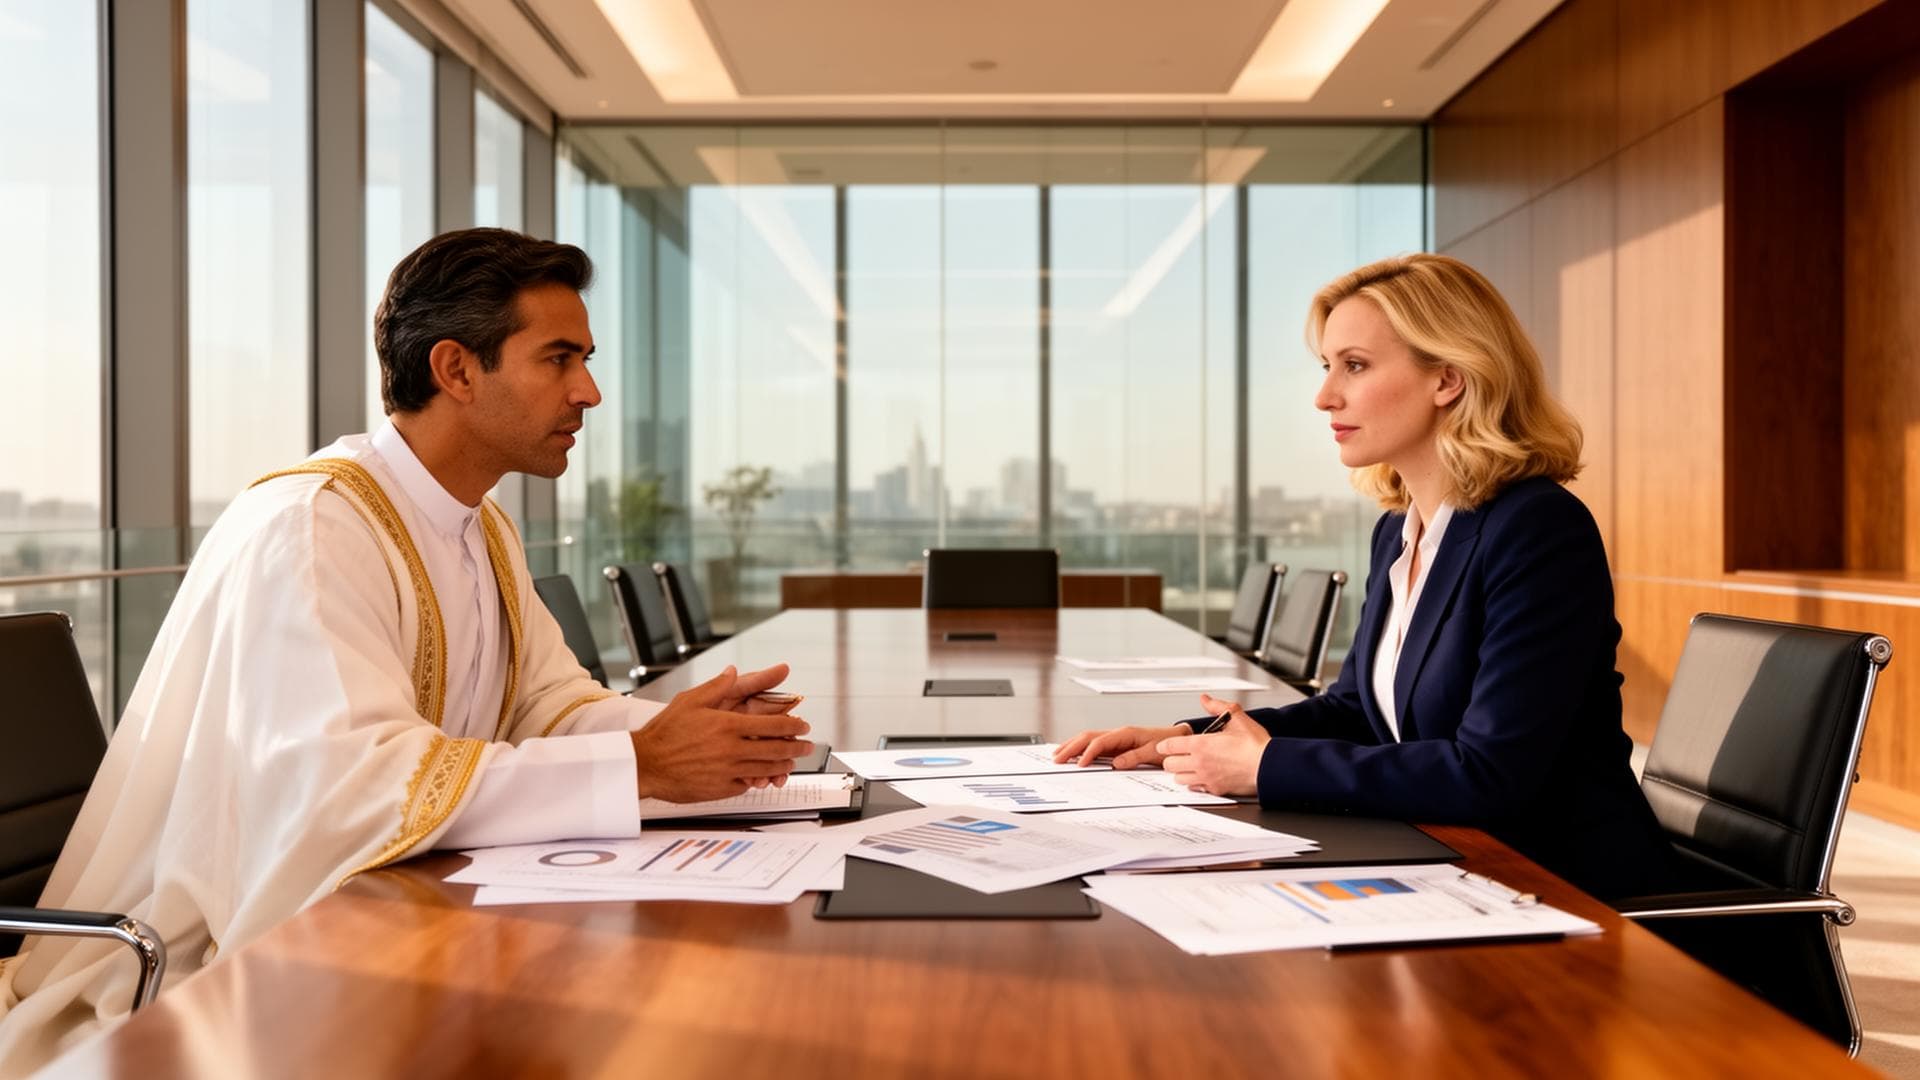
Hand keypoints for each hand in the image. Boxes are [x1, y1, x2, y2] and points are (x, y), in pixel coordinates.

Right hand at [630, 666, 813, 801]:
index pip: (773, 725)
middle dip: (797, 747)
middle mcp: (732, 749)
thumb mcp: (690, 701)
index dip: (793, 726)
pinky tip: (763, 776)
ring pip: (766, 769)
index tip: (802, 725)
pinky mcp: (721, 789)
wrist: (646, 764)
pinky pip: (748, 785)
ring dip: (783, 765)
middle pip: (776, 749)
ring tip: (791, 762)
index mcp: (728, 725)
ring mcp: (728, 772)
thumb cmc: (664, 733)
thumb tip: (733, 672)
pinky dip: (759, 780)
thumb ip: (717, 687)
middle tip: (807, 746)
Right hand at [1052, 724, 1190, 769]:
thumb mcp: (1152, 752)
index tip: (1079, 764)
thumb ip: (1134, 757)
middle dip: (1070, 747)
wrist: (1174, 738)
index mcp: (1125, 733)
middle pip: (1087, 737)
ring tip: (1057, 754)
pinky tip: (1071, 753)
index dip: (1088, 753)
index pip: (1100, 742)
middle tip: (1056, 759)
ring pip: (1087, 738)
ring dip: (1071, 745)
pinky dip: (1079, 747)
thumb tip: (1115, 764)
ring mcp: (1114, 738)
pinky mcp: (1114, 744)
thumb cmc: (1165, 744)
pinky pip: (1092, 743)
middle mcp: (1117, 733)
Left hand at [1156, 695, 1269, 795]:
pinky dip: (1194, 783)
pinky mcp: (1215, 790)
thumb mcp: (1237, 717)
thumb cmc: (1255, 745)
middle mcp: (1199, 763)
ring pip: (1179, 779)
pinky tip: (1201, 776)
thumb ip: (1217, 706)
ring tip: (1189, 766)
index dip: (1165, 745)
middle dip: (1172, 759)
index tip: (1166, 745)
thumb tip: (1206, 700)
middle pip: (1169, 765)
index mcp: (1200, 744)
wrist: (1269, 766)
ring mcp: (1206, 778)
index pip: (1169, 746)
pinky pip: (1194, 788)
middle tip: (1178, 755)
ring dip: (1181, 772)